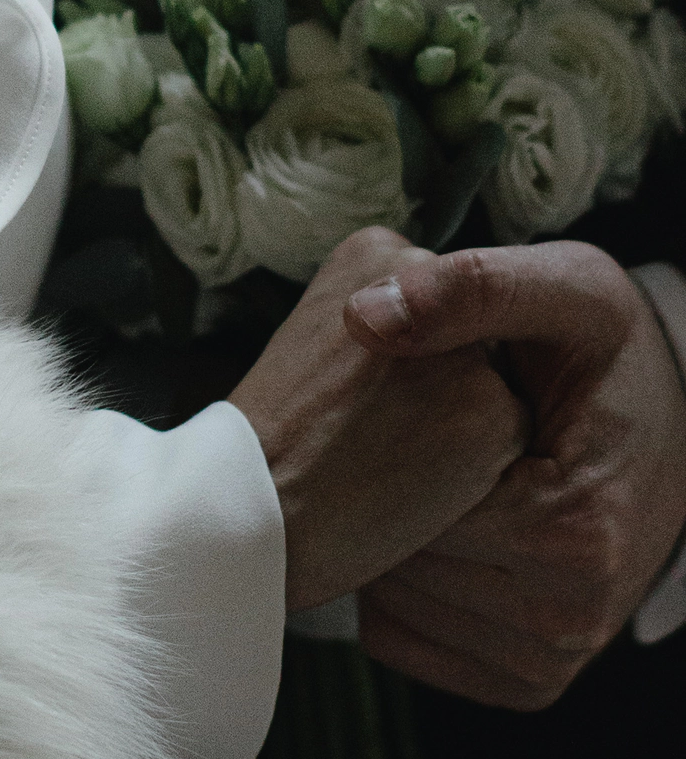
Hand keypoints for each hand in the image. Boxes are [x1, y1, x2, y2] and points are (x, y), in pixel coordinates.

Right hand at [228, 227, 527, 611]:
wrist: (250, 506)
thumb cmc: (275, 436)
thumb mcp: (316, 331)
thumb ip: (383, 319)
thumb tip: (439, 338)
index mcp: (377, 252)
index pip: (433, 305)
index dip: (398, 362)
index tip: (344, 389)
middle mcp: (429, 281)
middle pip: (470, 340)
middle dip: (436, 385)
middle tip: (363, 426)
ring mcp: (465, 346)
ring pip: (494, 389)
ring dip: (457, 426)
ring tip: (381, 455)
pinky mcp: (494, 411)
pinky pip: (509, 442)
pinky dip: (470, 471)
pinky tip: (408, 482)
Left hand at [343, 241, 685, 707]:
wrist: (676, 430)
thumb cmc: (609, 358)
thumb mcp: (565, 290)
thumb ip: (476, 286)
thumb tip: (368, 314)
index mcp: (574, 530)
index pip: (416, 501)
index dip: (397, 444)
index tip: (411, 402)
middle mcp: (567, 616)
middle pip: (402, 558)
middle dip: (393, 494)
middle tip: (414, 443)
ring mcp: (548, 660)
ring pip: (393, 603)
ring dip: (394, 541)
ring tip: (432, 484)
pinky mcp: (526, 683)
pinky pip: (400, 640)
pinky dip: (399, 589)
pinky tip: (436, 533)